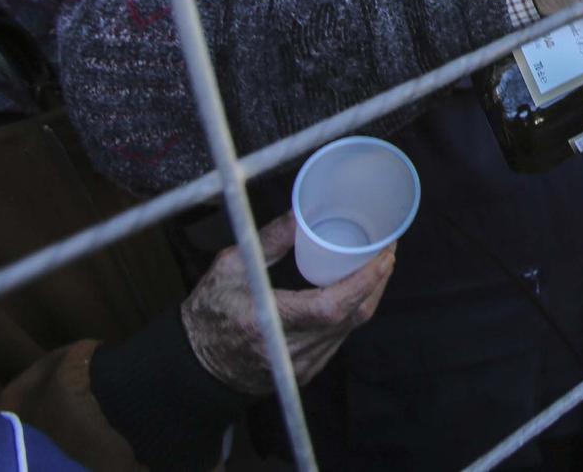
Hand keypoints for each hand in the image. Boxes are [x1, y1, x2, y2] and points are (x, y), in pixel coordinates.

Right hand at [180, 212, 393, 394]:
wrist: (194, 365)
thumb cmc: (208, 313)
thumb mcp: (231, 267)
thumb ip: (270, 240)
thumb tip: (302, 211)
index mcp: (267, 322)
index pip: (331, 307)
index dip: (364, 281)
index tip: (384, 254)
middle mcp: (288, 350)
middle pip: (351, 318)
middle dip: (376, 282)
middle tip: (388, 249)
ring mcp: (299, 366)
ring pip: (349, 330)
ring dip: (368, 297)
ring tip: (377, 264)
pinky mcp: (304, 371)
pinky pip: (337, 339)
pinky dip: (351, 313)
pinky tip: (355, 291)